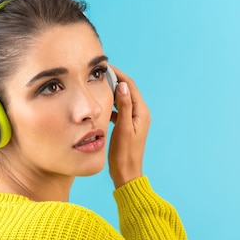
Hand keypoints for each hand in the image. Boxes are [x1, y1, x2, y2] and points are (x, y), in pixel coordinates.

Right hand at [108, 65, 150, 187]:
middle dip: (114, 80)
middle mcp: (140, 114)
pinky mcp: (127, 126)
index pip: (130, 86)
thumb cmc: (124, 154)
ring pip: (122, 100)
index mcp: (141, 112)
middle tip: (99, 73)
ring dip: (112, 92)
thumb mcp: (122, 128)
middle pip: (127, 90)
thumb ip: (124, 106)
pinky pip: (119, 110)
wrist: (126, 173)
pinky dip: (111, 105)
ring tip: (98, 86)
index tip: (105, 66)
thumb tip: (123, 85)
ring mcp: (134, 120)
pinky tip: (101, 106)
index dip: (118, 74)